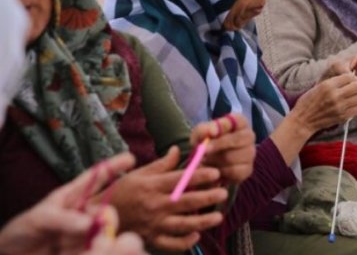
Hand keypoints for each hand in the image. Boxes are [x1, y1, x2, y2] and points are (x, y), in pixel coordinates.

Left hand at [0, 153, 144, 254]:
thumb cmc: (20, 232)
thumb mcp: (38, 219)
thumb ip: (63, 218)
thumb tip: (91, 223)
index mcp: (71, 198)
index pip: (95, 178)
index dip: (112, 167)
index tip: (130, 158)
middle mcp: (82, 216)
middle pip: (105, 213)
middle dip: (106, 219)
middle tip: (97, 228)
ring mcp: (83, 236)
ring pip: (103, 235)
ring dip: (96, 241)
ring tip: (66, 248)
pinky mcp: (84, 252)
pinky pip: (97, 251)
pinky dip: (94, 252)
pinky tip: (68, 252)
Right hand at [108, 146, 227, 251]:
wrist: (96, 217)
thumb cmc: (120, 192)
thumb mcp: (138, 174)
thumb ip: (161, 165)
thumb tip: (178, 150)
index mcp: (151, 186)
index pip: (180, 180)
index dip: (200, 176)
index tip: (215, 173)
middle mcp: (154, 206)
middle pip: (186, 201)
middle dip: (207, 197)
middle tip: (223, 192)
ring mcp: (153, 225)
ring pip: (182, 225)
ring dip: (203, 221)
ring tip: (218, 217)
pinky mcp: (150, 240)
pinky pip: (171, 244)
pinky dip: (185, 242)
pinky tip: (197, 235)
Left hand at [190, 114, 255, 184]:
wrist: (207, 162)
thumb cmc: (206, 143)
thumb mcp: (200, 134)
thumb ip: (203, 130)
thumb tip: (211, 132)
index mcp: (239, 122)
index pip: (237, 120)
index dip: (223, 127)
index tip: (210, 134)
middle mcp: (249, 135)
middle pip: (238, 139)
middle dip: (218, 145)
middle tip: (204, 151)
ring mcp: (250, 153)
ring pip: (233, 156)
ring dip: (216, 160)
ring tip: (207, 160)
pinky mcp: (248, 169)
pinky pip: (234, 171)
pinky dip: (221, 171)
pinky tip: (215, 169)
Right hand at [291, 72, 356, 132]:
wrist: (303, 120)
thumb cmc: (308, 102)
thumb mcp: (318, 86)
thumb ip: (334, 82)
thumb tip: (351, 78)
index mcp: (328, 85)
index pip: (349, 77)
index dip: (351, 78)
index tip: (348, 81)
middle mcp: (335, 95)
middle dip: (355, 87)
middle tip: (351, 90)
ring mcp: (340, 107)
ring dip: (356, 97)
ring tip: (350, 98)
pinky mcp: (342, 117)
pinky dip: (355, 107)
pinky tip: (349, 107)